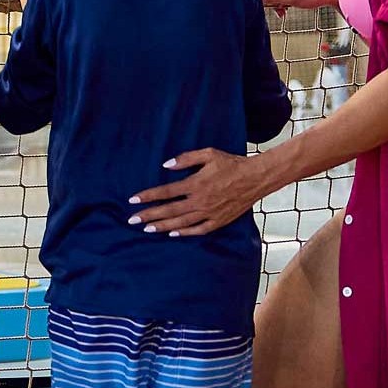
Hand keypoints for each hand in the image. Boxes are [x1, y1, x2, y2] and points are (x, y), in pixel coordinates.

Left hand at [129, 148, 278, 236]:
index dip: (148, 196)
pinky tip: (173, 233)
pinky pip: (199, 230)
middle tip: (131, 220)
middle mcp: (200, 201)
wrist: (256, 178)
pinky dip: (185, 233)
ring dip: (162, 226)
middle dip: (148, 215)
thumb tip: (166, 165)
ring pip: (181, 223)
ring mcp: (210, 213)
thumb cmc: (231, 163)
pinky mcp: (219, 220)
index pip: (165, 192)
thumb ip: (186, 158)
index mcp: (195, 184)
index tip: (133, 200)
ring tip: (147, 229)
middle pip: (169, 210)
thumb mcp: (208, 154)